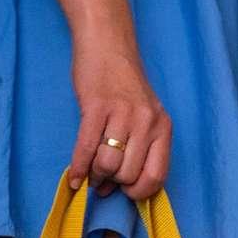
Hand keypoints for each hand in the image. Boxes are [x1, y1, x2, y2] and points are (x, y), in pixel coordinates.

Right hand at [67, 36, 170, 200]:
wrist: (107, 46)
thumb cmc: (125, 85)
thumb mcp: (145, 116)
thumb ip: (139, 149)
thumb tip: (117, 188)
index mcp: (163, 128)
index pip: (157, 176)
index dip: (138, 192)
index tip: (126, 192)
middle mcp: (147, 122)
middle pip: (128, 174)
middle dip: (113, 182)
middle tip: (104, 179)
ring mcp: (122, 114)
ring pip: (108, 164)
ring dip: (96, 174)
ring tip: (91, 172)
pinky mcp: (96, 106)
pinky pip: (86, 148)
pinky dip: (78, 168)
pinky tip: (74, 178)